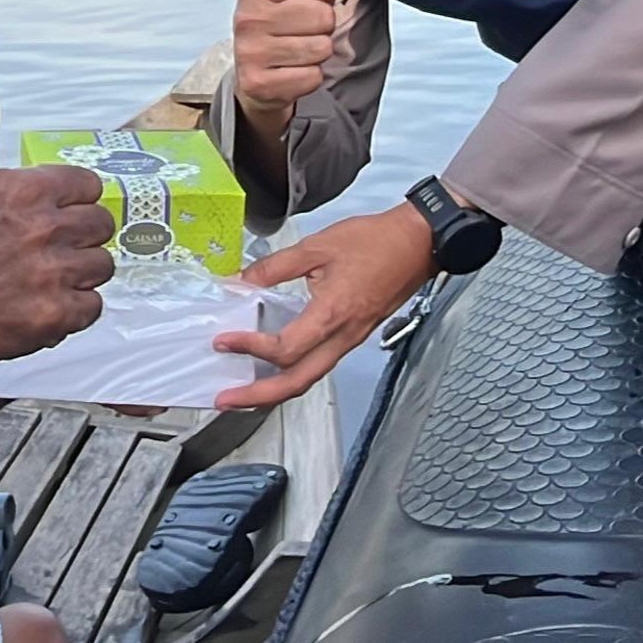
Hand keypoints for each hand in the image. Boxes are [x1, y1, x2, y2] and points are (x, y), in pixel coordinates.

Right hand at [0, 59, 115, 377]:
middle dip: (78, 236)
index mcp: (27, 189)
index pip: (89, 185)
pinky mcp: (57, 315)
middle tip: (45, 248)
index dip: (71, 200)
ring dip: (79, 273)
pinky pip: (94, 306)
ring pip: (103, 265)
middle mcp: (44, 228)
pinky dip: (74, 309)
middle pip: (101, 224)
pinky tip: (44, 302)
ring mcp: (52, 274)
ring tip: (43, 276)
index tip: (48, 214)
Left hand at [209, 201, 433, 407]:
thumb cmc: (376, 242)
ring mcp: (350, 340)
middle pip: (298, 382)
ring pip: (309, 378)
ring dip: (274, 390)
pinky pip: (320, 364)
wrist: (417, 244)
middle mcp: (343, 336)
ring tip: (244, 392)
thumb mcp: (317, 246)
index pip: (286, 349)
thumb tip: (241, 280)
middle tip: (226, 399)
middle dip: (258, 396)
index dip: (251, 348)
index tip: (225, 340)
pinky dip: (292, 373)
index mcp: (332, 313)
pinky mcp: (353, 336)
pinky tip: (275, 367)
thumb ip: (275, 266)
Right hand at [233, 0, 343, 139]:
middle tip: (302, 30)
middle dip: (322, 26)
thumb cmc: (276, 22)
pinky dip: (309, 78)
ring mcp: (249, 50)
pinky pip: (311, 76)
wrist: (257, 80)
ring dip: (317, 53)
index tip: (305, 1)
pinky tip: (292, 72)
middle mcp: (247, 15)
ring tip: (297, 51)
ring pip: (320, 47)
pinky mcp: (257, 83)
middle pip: (323, 16)